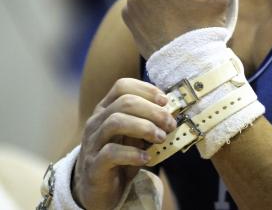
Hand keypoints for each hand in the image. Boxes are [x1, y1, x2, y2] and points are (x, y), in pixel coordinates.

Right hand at [72, 78, 176, 209]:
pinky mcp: (94, 165)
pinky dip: (132, 153)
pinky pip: (111, 152)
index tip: (165, 102)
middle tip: (170, 124)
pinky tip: (146, 158)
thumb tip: (173, 113)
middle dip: (152, 110)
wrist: (97, 190)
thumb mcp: (136, 137)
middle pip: (124, 102)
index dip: (146, 90)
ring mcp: (93, 143)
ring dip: (144, 127)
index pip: (122, 86)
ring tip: (160, 138)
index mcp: (106, 109)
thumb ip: (149, 123)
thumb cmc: (120, 159)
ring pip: (116, 122)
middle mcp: (97, 122)